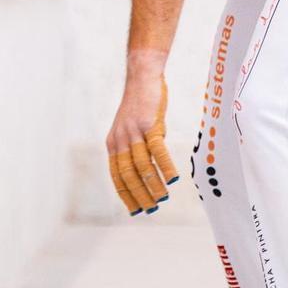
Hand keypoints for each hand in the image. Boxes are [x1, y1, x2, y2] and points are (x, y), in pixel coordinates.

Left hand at [106, 66, 179, 216]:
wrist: (143, 76)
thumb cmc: (140, 105)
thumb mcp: (132, 129)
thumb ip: (137, 149)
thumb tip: (149, 172)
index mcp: (113, 143)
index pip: (118, 176)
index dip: (126, 195)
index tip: (135, 211)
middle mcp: (120, 139)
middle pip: (128, 175)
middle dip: (139, 195)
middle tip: (151, 210)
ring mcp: (134, 132)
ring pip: (142, 165)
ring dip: (153, 185)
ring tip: (163, 198)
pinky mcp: (149, 124)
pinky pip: (157, 150)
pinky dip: (165, 166)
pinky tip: (173, 179)